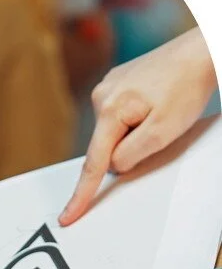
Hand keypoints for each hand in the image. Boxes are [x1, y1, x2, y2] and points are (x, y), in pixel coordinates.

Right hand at [59, 27, 216, 224]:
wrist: (199, 53)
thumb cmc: (186, 86)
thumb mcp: (163, 131)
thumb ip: (131, 155)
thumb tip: (112, 165)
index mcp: (110, 108)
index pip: (93, 163)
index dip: (81, 194)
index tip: (68, 215)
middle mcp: (102, 95)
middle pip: (106, 146)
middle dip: (129, 148)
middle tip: (159, 127)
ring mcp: (108, 88)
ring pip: (115, 133)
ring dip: (136, 132)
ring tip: (161, 110)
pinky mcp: (118, 84)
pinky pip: (120, 118)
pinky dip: (136, 121)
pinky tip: (155, 105)